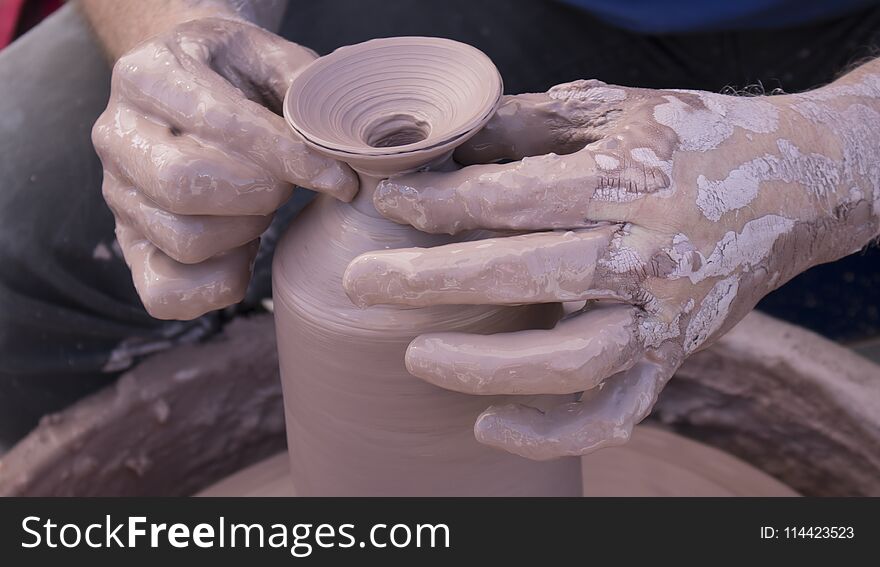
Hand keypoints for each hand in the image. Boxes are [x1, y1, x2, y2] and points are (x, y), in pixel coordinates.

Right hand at [93, 17, 357, 319]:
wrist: (190, 86)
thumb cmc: (237, 74)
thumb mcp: (269, 56)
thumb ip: (304, 85)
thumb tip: (343, 142)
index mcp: (147, 76)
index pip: (216, 124)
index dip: (289, 157)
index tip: (341, 178)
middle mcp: (117, 137)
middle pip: (184, 186)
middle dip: (261, 194)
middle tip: (286, 185)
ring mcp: (117, 196)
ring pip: (185, 241)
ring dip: (246, 232)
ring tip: (261, 204)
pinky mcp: (131, 245)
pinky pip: (165, 294)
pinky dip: (218, 285)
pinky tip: (244, 251)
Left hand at [343, 77, 879, 458]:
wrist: (802, 183)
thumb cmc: (698, 139)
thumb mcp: (619, 111)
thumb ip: (531, 124)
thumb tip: (447, 137)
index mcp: (626, 181)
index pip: (510, 199)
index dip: (440, 204)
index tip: (388, 204)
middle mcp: (646, 253)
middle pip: (522, 274)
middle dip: (428, 280)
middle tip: (357, 283)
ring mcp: (663, 315)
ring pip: (567, 360)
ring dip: (482, 365)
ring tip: (414, 355)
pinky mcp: (673, 356)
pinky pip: (614, 411)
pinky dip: (551, 430)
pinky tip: (487, 425)